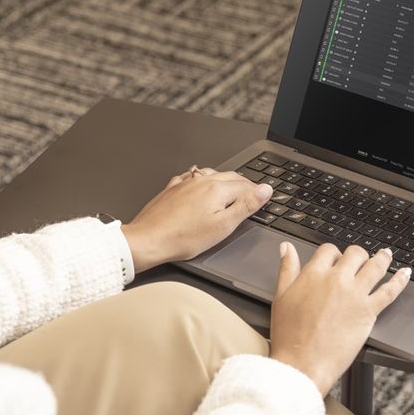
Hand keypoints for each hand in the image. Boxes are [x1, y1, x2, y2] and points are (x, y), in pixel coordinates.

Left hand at [120, 167, 272, 270]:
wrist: (148, 240)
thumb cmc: (182, 238)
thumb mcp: (223, 226)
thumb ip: (246, 206)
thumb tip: (264, 190)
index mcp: (216, 188)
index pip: (246, 185)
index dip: (258, 192)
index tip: (265, 197)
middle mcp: (201, 180)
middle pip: (230, 177)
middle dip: (244, 184)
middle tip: (253, 193)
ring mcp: (185, 183)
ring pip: (211, 175)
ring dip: (224, 180)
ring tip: (231, 188)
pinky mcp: (172, 189)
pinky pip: (192, 178)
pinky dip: (203, 180)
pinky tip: (200, 184)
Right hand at [268, 242, 409, 394]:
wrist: (303, 363)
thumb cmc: (289, 335)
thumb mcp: (281, 296)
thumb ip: (286, 269)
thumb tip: (287, 248)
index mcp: (314, 274)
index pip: (329, 250)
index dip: (333, 253)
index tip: (335, 259)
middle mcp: (337, 279)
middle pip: (355, 254)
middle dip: (357, 255)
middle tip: (359, 259)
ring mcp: (355, 294)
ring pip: (375, 266)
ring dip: (383, 258)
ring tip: (386, 255)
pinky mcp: (369, 312)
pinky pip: (390, 291)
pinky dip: (400, 280)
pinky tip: (405, 274)